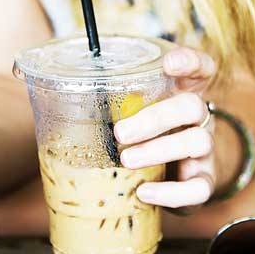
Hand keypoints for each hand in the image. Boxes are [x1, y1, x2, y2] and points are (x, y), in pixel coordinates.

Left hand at [114, 47, 216, 209]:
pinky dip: (172, 192)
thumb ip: (108, 102)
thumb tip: (50, 101)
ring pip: (198, 142)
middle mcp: (199, 118)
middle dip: (156, 118)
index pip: (200, 67)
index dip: (189, 61)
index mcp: (183, 92)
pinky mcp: (204, 180)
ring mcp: (205, 149)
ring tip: (126, 160)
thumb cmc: (144, 133)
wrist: (172, 173)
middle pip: (192, 106)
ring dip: (159, 150)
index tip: (168, 63)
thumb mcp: (132, 111)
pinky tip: (144, 192)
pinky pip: (200, 188)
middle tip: (120, 132)